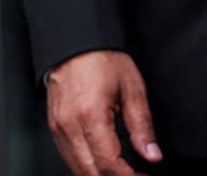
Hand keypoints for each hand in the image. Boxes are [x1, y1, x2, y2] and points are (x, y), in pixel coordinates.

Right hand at [47, 50, 160, 174]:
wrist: (76, 43)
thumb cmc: (103, 59)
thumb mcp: (133, 89)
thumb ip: (142, 126)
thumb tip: (152, 154)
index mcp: (92, 115)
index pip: (108, 163)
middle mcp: (70, 126)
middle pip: (90, 172)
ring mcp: (59, 128)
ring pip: (77, 169)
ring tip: (121, 173)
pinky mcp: (54, 128)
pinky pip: (68, 157)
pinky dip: (85, 167)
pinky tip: (100, 166)